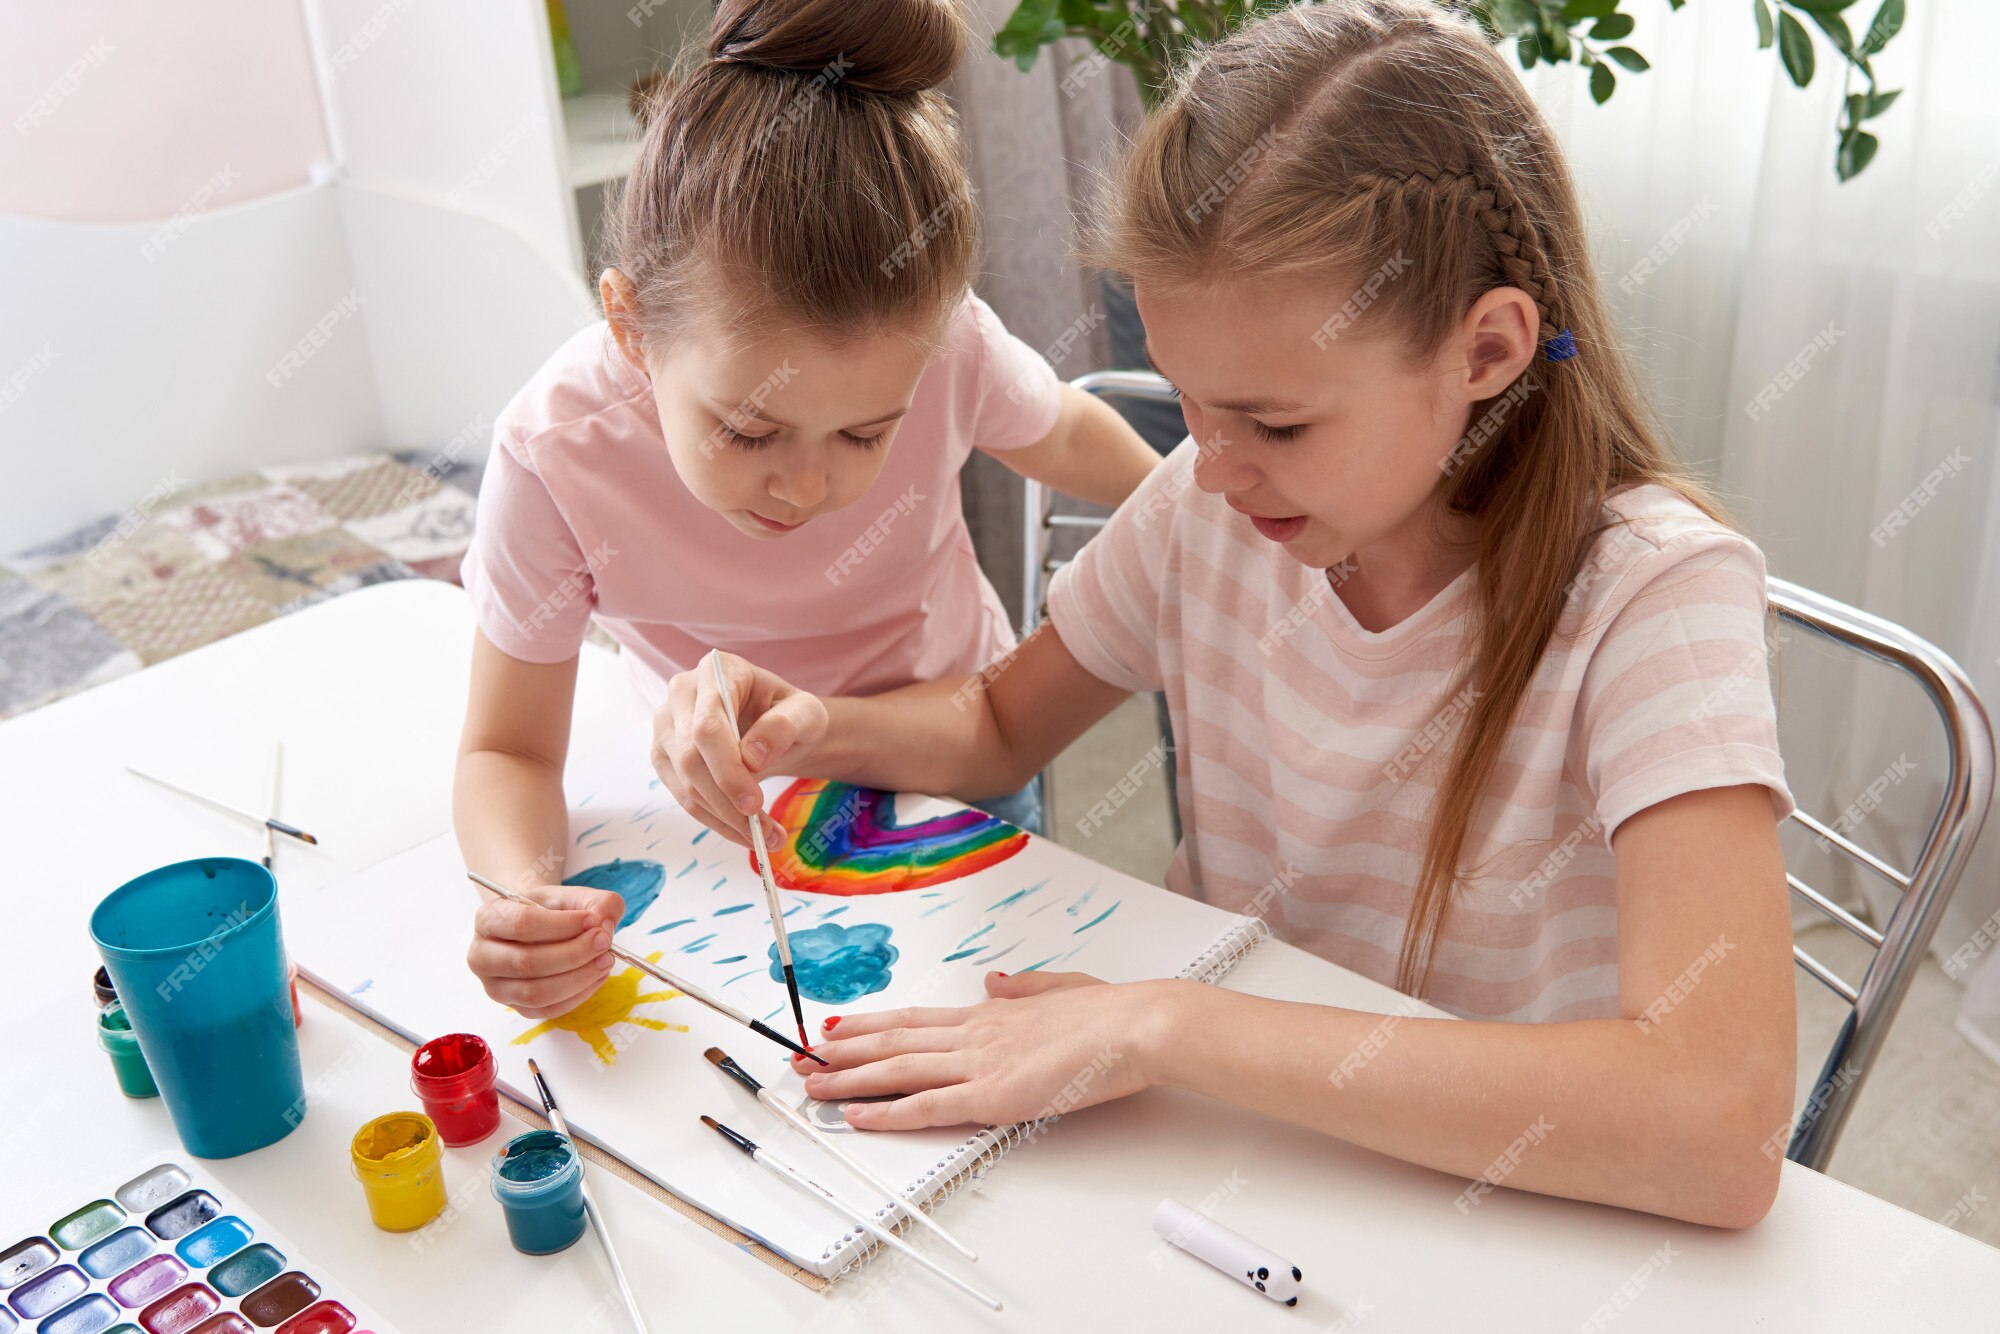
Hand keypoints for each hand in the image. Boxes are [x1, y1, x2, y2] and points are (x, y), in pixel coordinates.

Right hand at [466, 884, 623, 1019]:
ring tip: (604, 961)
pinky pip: (547, 1010)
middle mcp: (482, 955)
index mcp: (489, 918)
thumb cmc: (550, 911)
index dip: (562, 925)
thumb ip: (596, 902)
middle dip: (574, 954)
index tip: (592, 921)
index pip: (522, 924)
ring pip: (536, 993)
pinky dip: (578, 995)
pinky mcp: (515, 1007)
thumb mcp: (572, 896)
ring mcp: (495, 986)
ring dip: (578, 978)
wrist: (537, 928)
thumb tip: (604, 925)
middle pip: (527, 962)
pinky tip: (596, 976)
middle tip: (604, 942)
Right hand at [652, 653, 827, 845]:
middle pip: (690, 757)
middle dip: (726, 800)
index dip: (727, 768)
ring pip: (684, 782)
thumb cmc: (790, 715)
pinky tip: (743, 832)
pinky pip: (683, 796)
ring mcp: (667, 725)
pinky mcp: (664, 755)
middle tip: (763, 830)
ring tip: (764, 837)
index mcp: (716, 671)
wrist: (776, 729)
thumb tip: (752, 756)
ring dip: (723, 818)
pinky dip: (714, 820)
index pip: (708, 725)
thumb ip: (784, 726)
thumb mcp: (806, 714)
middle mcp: (682, 692)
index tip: (754, 802)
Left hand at [785, 971, 1169, 1130]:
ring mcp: (978, 1064)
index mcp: (990, 1013)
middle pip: (893, 1041)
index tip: (837, 1027)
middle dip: (842, 1051)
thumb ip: (1024, 988)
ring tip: (812, 1085)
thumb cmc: (1109, 1012)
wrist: (1134, 1025)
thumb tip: (994, 981)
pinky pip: (927, 1107)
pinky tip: (858, 1116)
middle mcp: (974, 1034)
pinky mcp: (991, 1096)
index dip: (871, 1024)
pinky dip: (887, 1112)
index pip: (915, 1019)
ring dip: (849, 1079)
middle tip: (801, 1057)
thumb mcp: (1060, 988)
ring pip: (897, 1071)